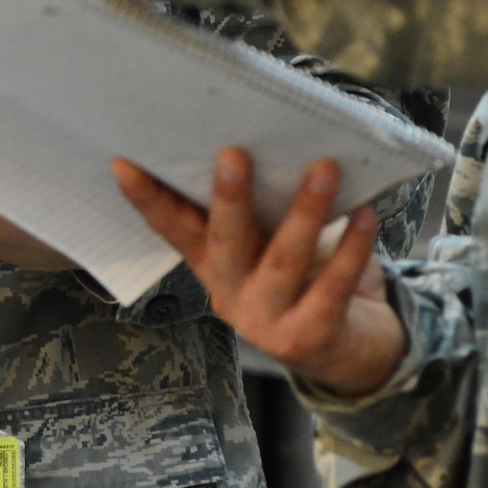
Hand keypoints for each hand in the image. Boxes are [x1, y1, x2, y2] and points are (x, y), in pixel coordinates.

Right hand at [113, 148, 406, 398]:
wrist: (349, 351)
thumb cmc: (307, 278)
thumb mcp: (269, 244)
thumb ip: (261, 209)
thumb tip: (267, 135)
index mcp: (214, 265)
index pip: (173, 229)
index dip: (148, 199)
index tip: (123, 163)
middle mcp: (231, 294)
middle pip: (226, 241)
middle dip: (229, 199)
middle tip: (233, 154)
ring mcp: (268, 321)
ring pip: (285, 261)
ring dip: (305, 212)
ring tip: (324, 168)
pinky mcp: (310, 336)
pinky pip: (333, 287)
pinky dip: (351, 249)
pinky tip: (364, 216)